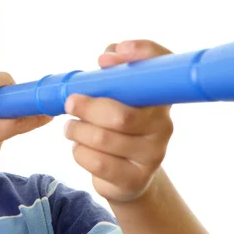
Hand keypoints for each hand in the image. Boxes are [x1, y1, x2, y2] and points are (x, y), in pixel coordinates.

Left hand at [63, 40, 174, 203]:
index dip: (141, 54)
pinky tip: (80, 147)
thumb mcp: (115, 96)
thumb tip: (107, 57)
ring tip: (71, 128)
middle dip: (87, 107)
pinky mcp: (136, 179)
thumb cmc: (116, 125)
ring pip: (103, 139)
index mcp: (158, 97)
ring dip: (77, 131)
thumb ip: (111, 72)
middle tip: (69, 103)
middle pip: (122, 115)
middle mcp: (163, 124)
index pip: (162, 66)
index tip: (105, 59)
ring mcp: (153, 154)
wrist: (128, 175)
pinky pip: (97, 162)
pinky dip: (79, 152)